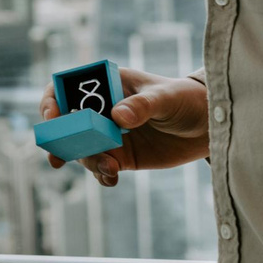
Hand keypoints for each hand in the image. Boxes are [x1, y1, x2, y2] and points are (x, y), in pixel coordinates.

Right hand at [37, 65, 208, 183]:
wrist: (208, 126)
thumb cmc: (187, 99)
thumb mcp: (166, 98)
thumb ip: (142, 106)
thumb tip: (118, 117)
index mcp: (108, 84)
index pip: (68, 87)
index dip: (53, 101)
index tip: (53, 117)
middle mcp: (103, 109)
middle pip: (67, 124)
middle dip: (60, 141)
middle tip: (59, 158)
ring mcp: (110, 134)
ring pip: (82, 149)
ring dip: (87, 161)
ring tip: (110, 167)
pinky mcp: (122, 155)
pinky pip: (100, 167)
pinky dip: (101, 174)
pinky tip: (112, 178)